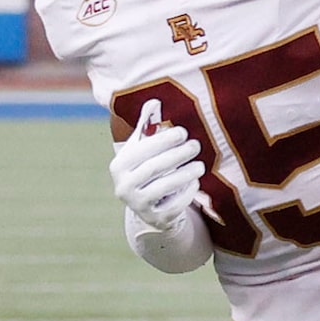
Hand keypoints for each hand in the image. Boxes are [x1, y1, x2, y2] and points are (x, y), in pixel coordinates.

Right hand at [110, 99, 207, 232]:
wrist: (151, 206)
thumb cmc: (149, 169)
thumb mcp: (144, 149)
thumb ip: (148, 127)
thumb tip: (154, 101)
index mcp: (118, 166)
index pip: (142, 150)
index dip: (163, 140)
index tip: (183, 132)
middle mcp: (123, 187)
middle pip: (154, 168)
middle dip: (177, 155)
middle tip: (196, 145)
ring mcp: (137, 205)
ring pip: (164, 187)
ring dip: (185, 173)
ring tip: (200, 164)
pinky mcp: (155, 218)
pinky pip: (174, 205)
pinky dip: (187, 193)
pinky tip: (196, 183)